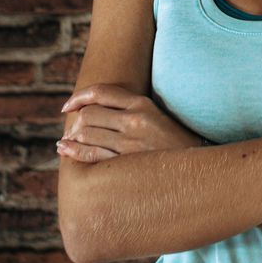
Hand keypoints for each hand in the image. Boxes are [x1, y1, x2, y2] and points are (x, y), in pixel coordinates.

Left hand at [57, 83, 202, 163]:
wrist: (196, 170)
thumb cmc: (173, 144)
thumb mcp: (157, 117)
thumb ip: (130, 110)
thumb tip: (93, 109)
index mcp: (143, 104)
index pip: (102, 92)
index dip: (79, 96)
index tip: (67, 106)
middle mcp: (136, 121)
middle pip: (89, 114)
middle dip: (75, 122)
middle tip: (71, 131)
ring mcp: (130, 144)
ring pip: (86, 134)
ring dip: (72, 138)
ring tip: (67, 143)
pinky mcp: (126, 165)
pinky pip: (90, 156)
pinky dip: (73, 152)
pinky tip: (65, 150)